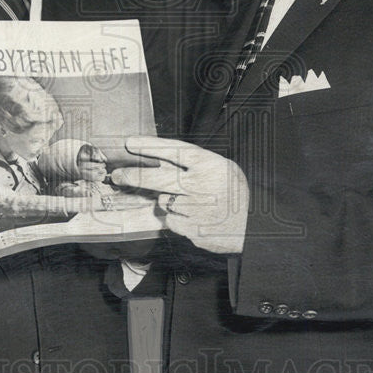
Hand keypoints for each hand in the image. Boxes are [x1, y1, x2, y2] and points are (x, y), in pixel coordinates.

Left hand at [110, 136, 248, 253]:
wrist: (253, 226)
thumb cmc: (234, 194)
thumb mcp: (220, 169)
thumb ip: (192, 165)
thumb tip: (158, 162)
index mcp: (210, 165)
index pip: (174, 150)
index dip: (149, 146)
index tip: (130, 143)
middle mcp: (201, 185)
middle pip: (158, 178)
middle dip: (134, 176)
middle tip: (119, 176)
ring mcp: (196, 208)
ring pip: (164, 201)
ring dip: (168, 201)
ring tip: (189, 202)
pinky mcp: (192, 229)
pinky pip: (171, 220)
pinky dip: (176, 219)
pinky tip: (193, 217)